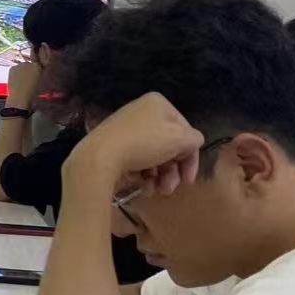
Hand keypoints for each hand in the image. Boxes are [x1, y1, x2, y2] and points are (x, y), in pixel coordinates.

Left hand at [6, 61, 41, 107]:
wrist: (20, 96)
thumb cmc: (33, 92)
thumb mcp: (40, 82)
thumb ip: (39, 75)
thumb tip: (36, 74)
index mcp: (38, 67)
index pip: (37, 65)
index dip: (35, 71)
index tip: (34, 76)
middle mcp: (28, 63)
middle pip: (28, 65)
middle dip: (28, 70)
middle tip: (26, 80)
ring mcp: (19, 65)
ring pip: (21, 67)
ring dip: (21, 72)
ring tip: (21, 82)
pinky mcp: (12, 68)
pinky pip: (14, 69)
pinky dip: (15, 73)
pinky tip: (16, 81)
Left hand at [70, 92, 205, 196]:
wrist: (100, 157)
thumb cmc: (144, 143)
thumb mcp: (179, 139)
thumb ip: (194, 139)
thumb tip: (192, 143)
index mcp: (157, 104)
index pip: (185, 131)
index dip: (190, 157)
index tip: (188, 179)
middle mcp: (141, 113)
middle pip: (168, 146)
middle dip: (172, 171)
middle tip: (170, 189)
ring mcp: (126, 130)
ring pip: (153, 156)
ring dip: (160, 177)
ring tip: (156, 190)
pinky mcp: (114, 146)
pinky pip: (137, 160)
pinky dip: (143, 175)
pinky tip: (143, 186)